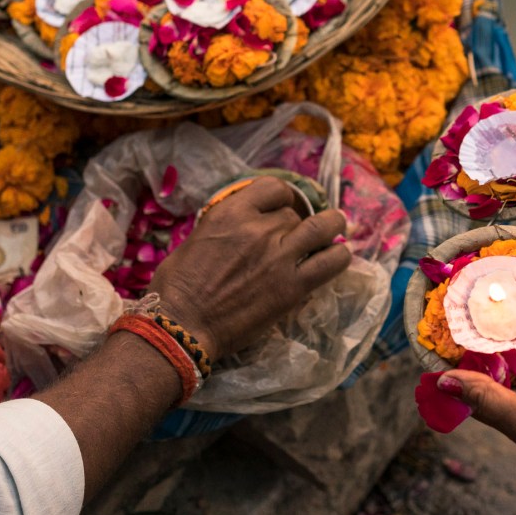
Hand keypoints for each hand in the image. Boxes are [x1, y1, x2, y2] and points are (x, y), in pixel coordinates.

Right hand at [150, 176, 349, 359]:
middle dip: (296, 224)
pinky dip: (339, 256)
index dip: (284, 197)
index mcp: (231, 213)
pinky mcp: (294, 286)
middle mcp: (259, 228)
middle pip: (294, 214)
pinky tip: (337, 257)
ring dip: (332, 226)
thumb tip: (240, 231)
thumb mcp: (196, 240)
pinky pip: (332, 262)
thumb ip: (225, 229)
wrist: (182, 326)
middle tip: (295, 238)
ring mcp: (280, 256)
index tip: (285, 207)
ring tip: (336, 230)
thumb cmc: (176, 287)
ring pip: (323, 227)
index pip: (274, 188)